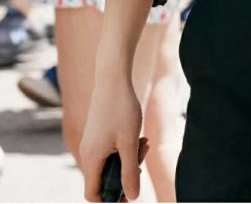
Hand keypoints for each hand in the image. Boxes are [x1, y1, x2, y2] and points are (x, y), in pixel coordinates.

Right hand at [80, 77, 146, 201]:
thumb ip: (130, 171)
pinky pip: (110, 150)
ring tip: (144, 142)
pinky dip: (124, 147)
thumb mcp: (130, 143)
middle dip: (126, 172)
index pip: (93, 194)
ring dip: (128, 158)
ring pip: (110, 162)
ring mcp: (92, 142)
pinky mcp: (98, 133)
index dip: (111, 197)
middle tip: (143, 155)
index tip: (130, 188)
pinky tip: (139, 136)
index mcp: (91, 159)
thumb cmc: (122, 109)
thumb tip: (132, 197)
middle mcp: (87, 152)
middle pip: (104, 178)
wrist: (113, 77)